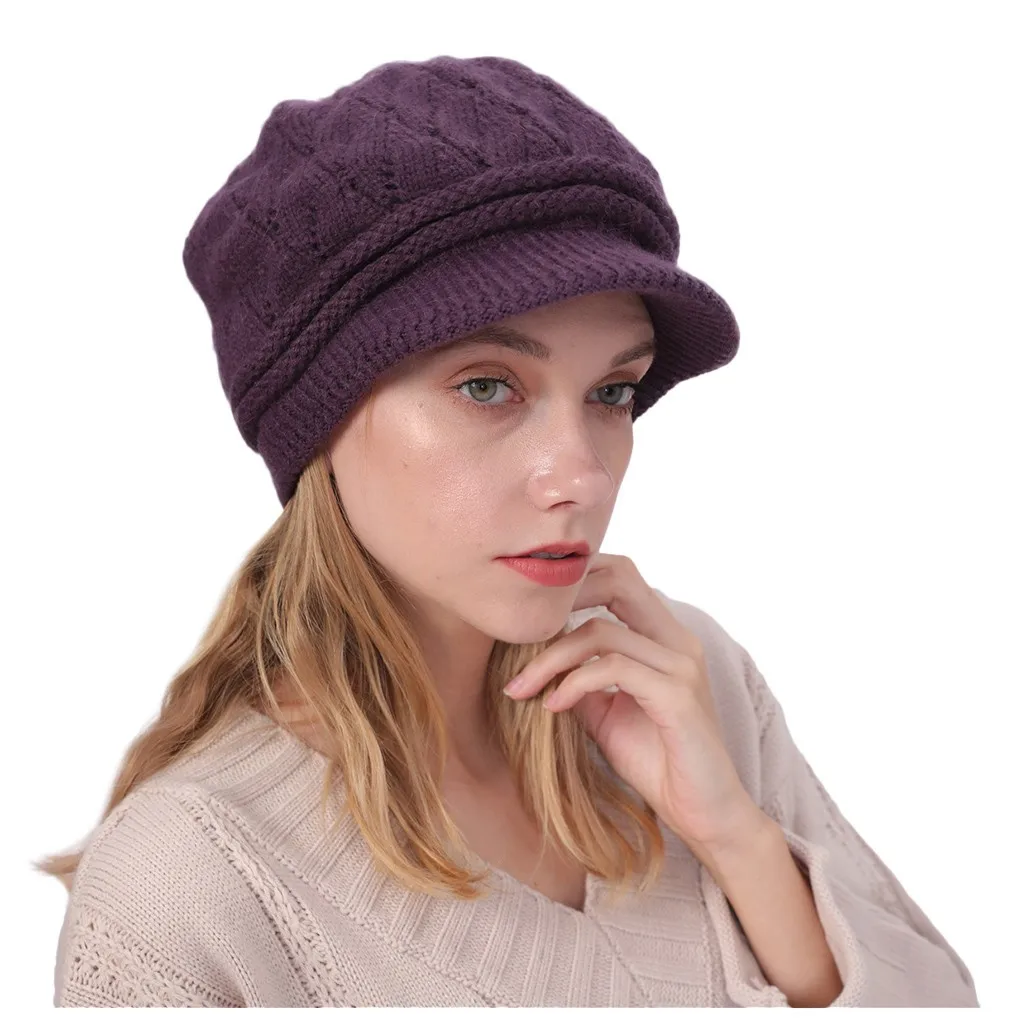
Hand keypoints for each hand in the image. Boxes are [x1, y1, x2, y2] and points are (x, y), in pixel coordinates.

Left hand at [503, 553, 770, 859]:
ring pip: (601, 631)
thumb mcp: (604, 713)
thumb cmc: (657, 762)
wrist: (704, 815)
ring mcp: (682, 664)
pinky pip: (613, 669)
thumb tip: (533, 659)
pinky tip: (553, 706)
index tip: (527, 619)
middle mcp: (678, 640)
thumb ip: (579, 679)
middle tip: (516, 635)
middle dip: (561, 600)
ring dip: (550, 658)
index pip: (619, 575)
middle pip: (618, 577)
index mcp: (664, 637)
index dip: (573, 583)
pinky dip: (574, 683)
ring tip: (520, 688)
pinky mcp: (678, 695)